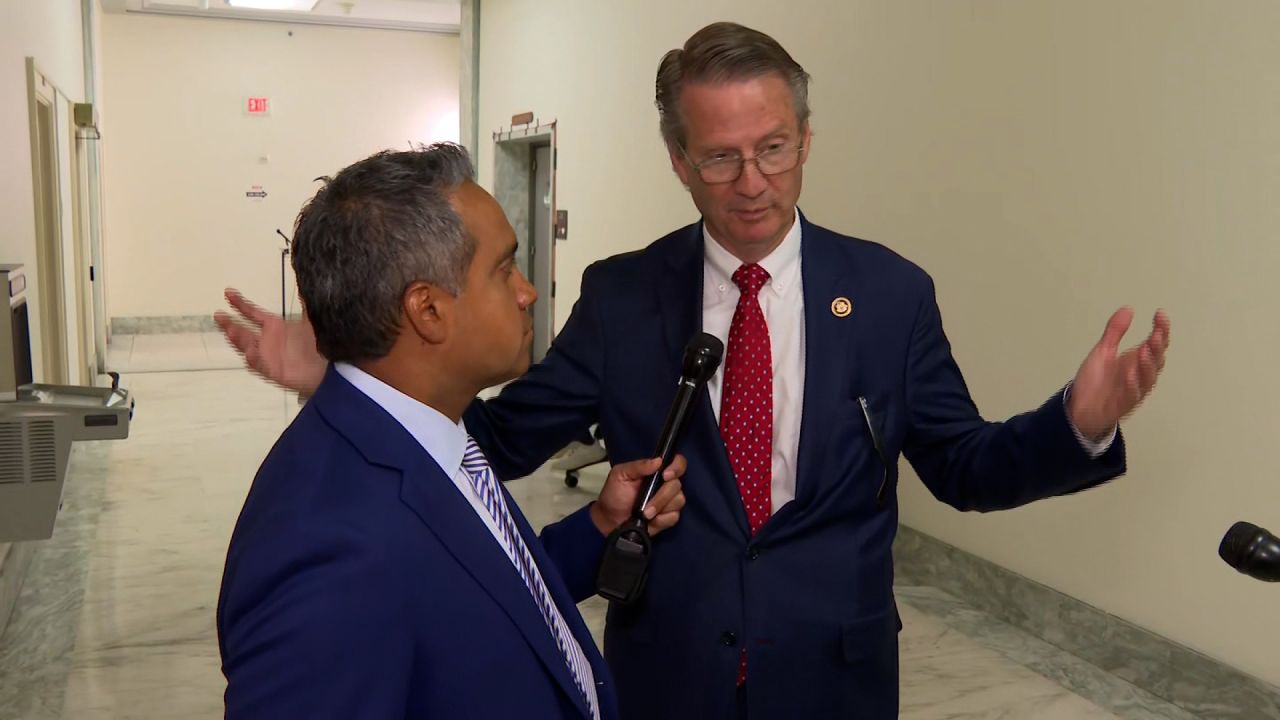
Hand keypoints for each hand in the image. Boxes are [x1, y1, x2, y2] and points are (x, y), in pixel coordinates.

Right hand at [213, 288, 326, 393]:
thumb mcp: (311, 321)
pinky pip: (259, 364)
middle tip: (218, 314)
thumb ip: (306, 303)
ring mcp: (268, 355)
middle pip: (243, 331)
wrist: (328, 368)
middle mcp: (268, 340)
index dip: (240, 303)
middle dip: (230, 323)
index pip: (253, 313)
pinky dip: (254, 358)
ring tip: (230, 330)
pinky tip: (250, 351)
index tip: (228, 292)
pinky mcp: (273, 370)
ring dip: (238, 339)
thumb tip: (306, 282)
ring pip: (247, 346)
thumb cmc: (319, 344)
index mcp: (275, 326)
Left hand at [590, 455, 687, 535]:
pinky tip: (651, 521)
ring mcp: (668, 501)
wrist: (609, 520)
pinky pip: (674, 516)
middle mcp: (665, 484)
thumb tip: (658, 461)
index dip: (677, 467)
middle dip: (662, 496)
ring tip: (645, 514)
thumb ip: (638, 466)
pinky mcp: (668, 517)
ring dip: (660, 508)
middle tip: (645, 505)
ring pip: (678, 500)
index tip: (666, 475)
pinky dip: (662, 520)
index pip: (677, 463)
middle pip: (677, 485)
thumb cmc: (614, 494)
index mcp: (655, 471)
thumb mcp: (620, 475)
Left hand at [1067, 307, 1170, 438]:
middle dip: (1157, 347)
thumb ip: (1115, 332)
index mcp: (1137, 361)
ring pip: (1148, 378)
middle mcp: (1140, 375)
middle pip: (1156, 360)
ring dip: (1148, 365)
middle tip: (1155, 333)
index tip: (1159, 314)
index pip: (1155, 344)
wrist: (1079, 407)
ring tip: (1144, 350)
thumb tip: (1128, 308)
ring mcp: (1133, 390)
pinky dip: (1133, 385)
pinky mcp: (1123, 404)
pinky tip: (1130, 373)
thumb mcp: (1103, 351)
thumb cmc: (1095, 380)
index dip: (1161, 329)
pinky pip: (1132, 395)